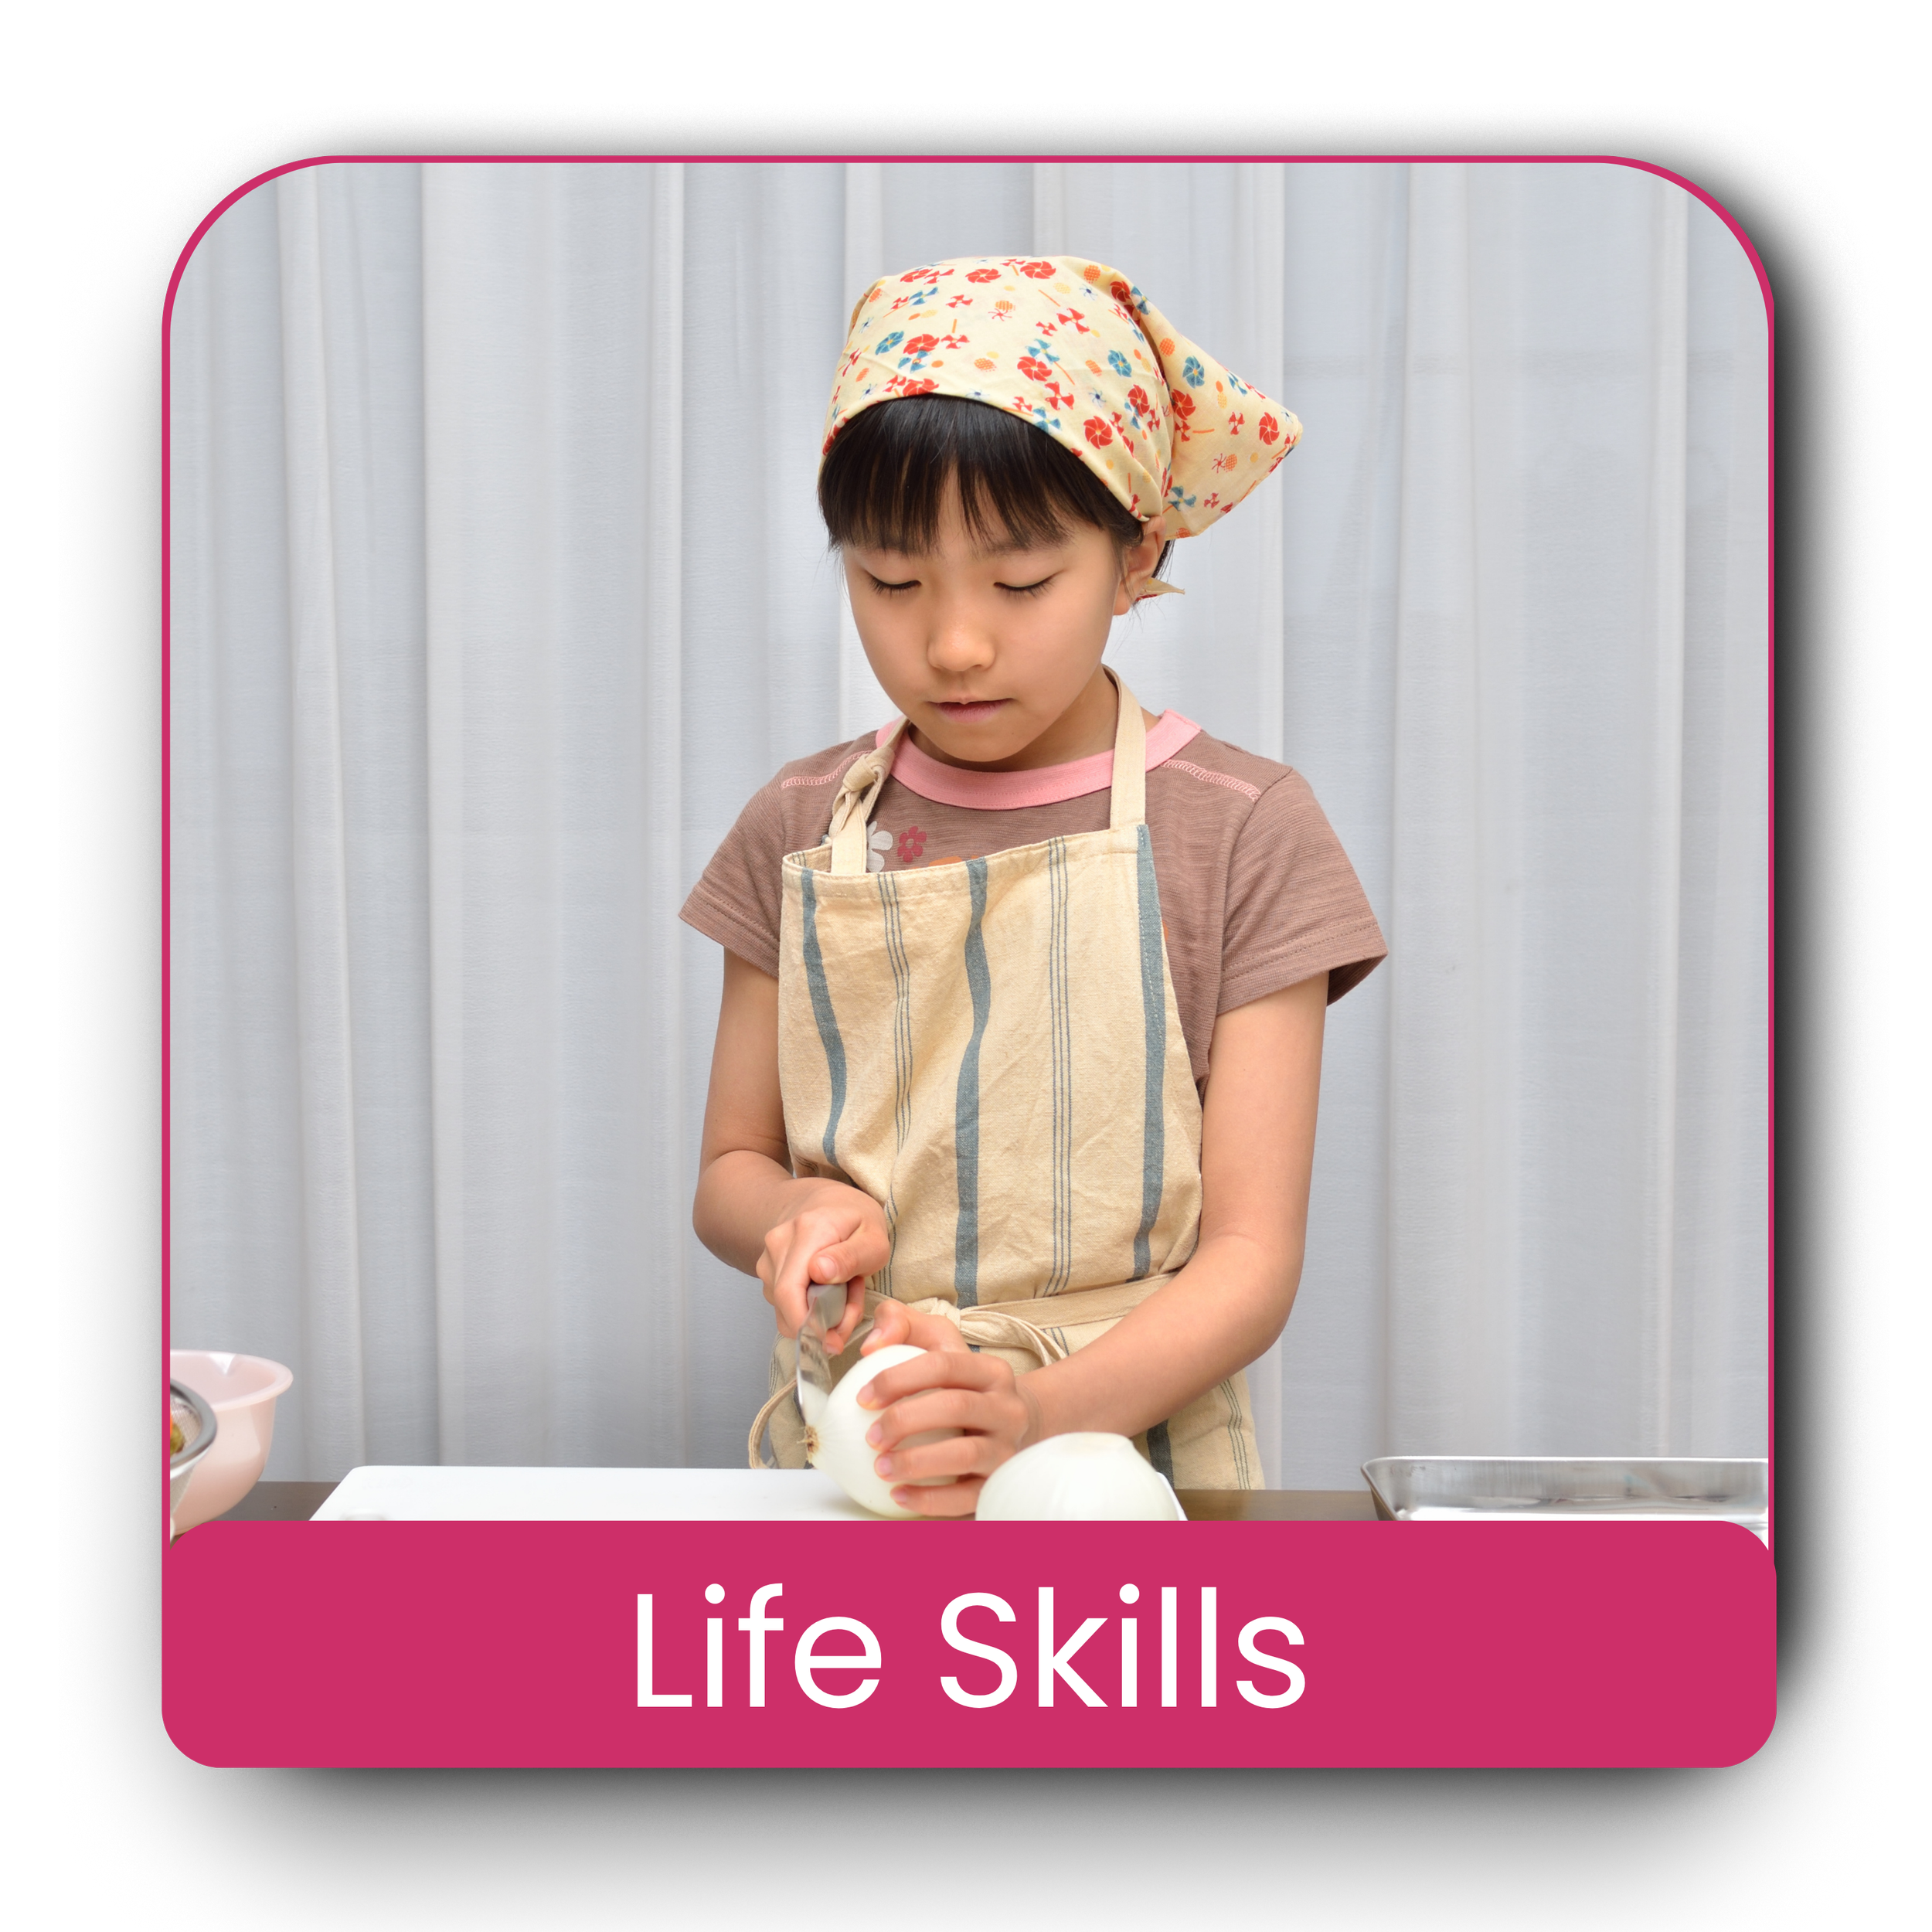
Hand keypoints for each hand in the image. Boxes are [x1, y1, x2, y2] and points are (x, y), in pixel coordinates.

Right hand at [758, 1182, 887, 1347]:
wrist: (826, 1201)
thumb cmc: (856, 1220)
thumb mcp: (873, 1237)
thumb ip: (851, 1257)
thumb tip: (819, 1273)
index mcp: (807, 1231)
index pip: (790, 1292)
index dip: (808, 1326)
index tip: (834, 1341)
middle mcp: (778, 1243)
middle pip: (787, 1306)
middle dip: (819, 1325)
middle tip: (850, 1315)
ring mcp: (767, 1257)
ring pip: (784, 1309)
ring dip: (816, 1316)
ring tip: (844, 1293)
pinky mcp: (766, 1271)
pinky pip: (783, 1304)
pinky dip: (806, 1308)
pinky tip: (826, 1291)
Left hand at [852, 1300, 1042, 1516]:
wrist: (1017, 1428)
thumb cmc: (963, 1385)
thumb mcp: (940, 1343)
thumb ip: (901, 1323)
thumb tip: (871, 1345)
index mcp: (991, 1371)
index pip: (944, 1364)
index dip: (898, 1378)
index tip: (863, 1397)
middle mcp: (1007, 1407)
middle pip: (955, 1407)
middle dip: (905, 1420)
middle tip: (870, 1437)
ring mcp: (1007, 1448)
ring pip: (964, 1454)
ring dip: (915, 1462)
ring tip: (880, 1468)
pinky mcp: (999, 1484)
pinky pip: (966, 1497)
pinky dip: (929, 1500)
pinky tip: (898, 1495)